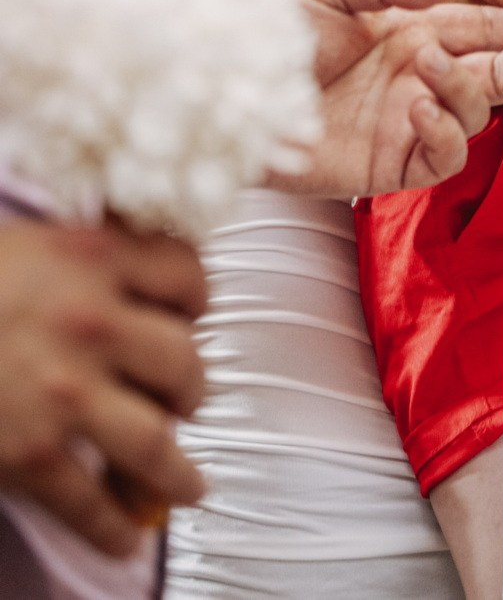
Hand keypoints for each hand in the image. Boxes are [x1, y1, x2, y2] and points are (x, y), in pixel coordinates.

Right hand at [0, 220, 206, 556]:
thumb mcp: (35, 242)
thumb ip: (91, 256)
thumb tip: (141, 281)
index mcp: (94, 258)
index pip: (186, 274)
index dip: (195, 298)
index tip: (192, 316)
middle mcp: (91, 322)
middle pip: (182, 361)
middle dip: (191, 388)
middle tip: (186, 401)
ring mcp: (63, 392)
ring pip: (153, 441)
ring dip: (177, 473)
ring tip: (188, 486)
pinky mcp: (30, 454)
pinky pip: (89, 501)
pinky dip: (113, 528)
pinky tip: (124, 537)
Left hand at [273, 0, 502, 196]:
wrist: (222, 89)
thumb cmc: (267, 32)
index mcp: (409, 33)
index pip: (480, 29)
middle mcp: (417, 78)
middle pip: (494, 73)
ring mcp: (406, 122)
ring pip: (475, 113)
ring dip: (467, 85)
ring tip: (430, 63)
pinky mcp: (389, 165)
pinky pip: (441, 157)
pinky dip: (442, 131)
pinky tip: (419, 107)